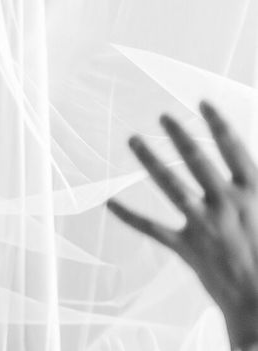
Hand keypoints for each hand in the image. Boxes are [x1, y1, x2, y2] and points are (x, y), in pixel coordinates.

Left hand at [108, 102, 257, 347]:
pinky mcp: (186, 248)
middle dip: (180, 134)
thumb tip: (248, 172)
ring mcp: (204, 225)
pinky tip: (108, 201)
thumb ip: (256, 187)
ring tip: (134, 139)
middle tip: (162, 115)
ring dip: (151, 160)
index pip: (234, 148)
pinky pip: (150, 227)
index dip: (218, 124)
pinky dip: (128, 214)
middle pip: (198, 159)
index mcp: (255, 192)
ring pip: (171, 185)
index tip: (202, 102)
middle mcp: (226, 204)